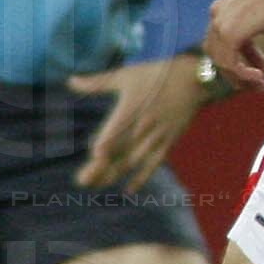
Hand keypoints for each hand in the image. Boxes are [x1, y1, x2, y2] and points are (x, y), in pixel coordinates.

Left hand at [69, 53, 217, 190]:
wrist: (192, 80)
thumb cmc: (155, 74)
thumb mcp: (124, 76)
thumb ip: (96, 83)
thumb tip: (70, 81)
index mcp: (129, 110)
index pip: (111, 136)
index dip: (101, 150)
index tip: (93, 158)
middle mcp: (142, 126)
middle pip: (118, 153)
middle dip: (99, 169)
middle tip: (81, 182)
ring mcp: (156, 136)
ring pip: (133, 162)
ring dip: (114, 175)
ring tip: (96, 185)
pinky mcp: (168, 142)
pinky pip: (153, 164)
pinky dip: (141, 178)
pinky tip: (128, 189)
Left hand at [205, 0, 263, 88]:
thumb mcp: (262, 12)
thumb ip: (252, 26)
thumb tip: (256, 41)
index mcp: (221, 7)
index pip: (220, 41)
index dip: (237, 59)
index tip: (256, 68)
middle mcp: (216, 14)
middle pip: (216, 54)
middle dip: (235, 71)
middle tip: (254, 81)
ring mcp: (220, 23)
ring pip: (222, 62)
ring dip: (241, 77)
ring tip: (260, 83)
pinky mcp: (229, 33)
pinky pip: (231, 64)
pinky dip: (244, 74)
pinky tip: (259, 77)